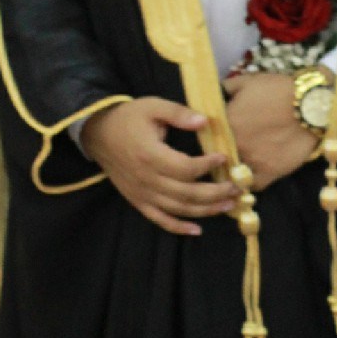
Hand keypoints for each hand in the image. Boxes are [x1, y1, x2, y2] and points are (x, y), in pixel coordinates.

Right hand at [82, 97, 237, 235]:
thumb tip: (206, 121)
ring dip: (206, 210)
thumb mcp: (153, 106)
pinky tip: (197, 230)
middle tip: (238, 188)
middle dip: (216, 193)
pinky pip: (159, 219)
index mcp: (150, 155)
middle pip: (187, 194)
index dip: (208, 166)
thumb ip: (179, 113)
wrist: (98, 134)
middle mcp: (146, 179)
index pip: (186, 168)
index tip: (224, 158)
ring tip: (228, 205)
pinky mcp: (138, 201)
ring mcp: (142, 193)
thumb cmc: (128, 118)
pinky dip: (178, 227)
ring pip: (178, 209)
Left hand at [224, 72, 320, 191]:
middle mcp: (235, 144)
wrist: (312, 105)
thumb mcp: (248, 81)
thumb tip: (216, 92)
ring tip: (243, 163)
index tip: (220, 134)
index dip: (214, 135)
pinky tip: (253, 175)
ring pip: (234, 171)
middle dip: (224, 151)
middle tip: (232, 148)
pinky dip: (251, 182)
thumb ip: (226, 87)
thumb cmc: (279, 89)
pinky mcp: (270, 173)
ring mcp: (252, 161)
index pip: (210, 134)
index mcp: (227, 122)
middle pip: (220, 154)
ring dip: (236, 168)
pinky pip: (253, 185)